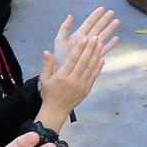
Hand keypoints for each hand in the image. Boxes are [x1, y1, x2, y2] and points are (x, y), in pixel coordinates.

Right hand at [39, 7, 119, 126]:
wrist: (57, 110)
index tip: (84, 38)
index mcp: (62, 76)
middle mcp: (72, 80)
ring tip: (100, 44)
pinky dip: (98, 67)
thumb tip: (46, 51)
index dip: (79, 48)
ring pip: (90, 68)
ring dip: (96, 55)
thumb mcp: (44, 79)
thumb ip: (47, 65)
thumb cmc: (49, 92)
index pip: (72, 59)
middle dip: (90, 48)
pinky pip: (94, 76)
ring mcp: (81, 85)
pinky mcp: (86, 89)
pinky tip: (102, 58)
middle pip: (83, 61)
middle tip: (95, 37)